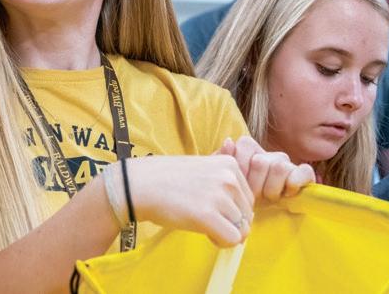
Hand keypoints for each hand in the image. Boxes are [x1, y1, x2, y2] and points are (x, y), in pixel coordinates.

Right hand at [124, 155, 253, 246]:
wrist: (139, 185)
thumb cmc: (167, 177)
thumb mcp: (201, 164)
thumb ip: (222, 164)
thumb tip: (236, 146)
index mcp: (230, 164)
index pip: (249, 199)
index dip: (232, 209)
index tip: (212, 208)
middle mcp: (229, 178)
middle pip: (247, 215)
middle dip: (230, 223)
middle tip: (207, 220)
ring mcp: (219, 197)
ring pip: (242, 229)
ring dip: (225, 232)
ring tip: (204, 226)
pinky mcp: (207, 216)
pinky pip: (232, 239)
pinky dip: (221, 242)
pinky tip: (206, 234)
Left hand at [216, 136, 314, 201]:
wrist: (257, 223)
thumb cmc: (239, 202)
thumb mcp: (224, 182)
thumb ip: (221, 161)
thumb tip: (228, 141)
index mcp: (250, 152)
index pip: (245, 144)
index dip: (240, 168)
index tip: (238, 186)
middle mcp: (269, 155)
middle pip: (260, 161)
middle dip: (255, 185)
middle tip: (254, 198)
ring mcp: (287, 165)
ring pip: (280, 167)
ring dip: (272, 189)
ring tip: (269, 199)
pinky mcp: (303, 176)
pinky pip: (303, 171)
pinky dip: (295, 182)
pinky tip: (287, 194)